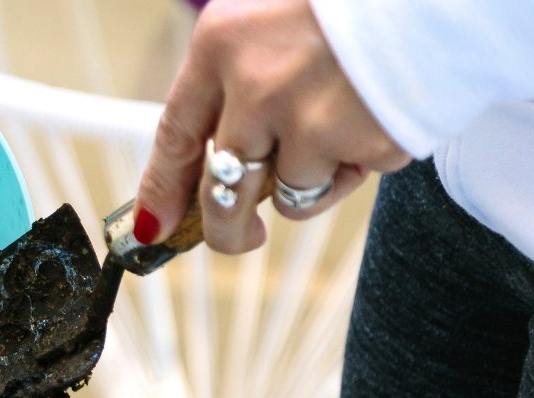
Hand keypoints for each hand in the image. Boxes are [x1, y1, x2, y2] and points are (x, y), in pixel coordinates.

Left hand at [133, 0, 409, 253]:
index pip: (174, 136)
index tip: (154, 227)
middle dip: (226, 229)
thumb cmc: (352, 3)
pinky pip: (347, 182)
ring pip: (288, 195)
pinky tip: (379, 114)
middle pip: (221, 190)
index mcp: (222, 44)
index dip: (161, 191)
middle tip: (241, 238)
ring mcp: (308, 117)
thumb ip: (235, 84)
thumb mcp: (268, 22)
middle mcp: (255, 85)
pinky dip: (362, 161)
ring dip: (310, 180)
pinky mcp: (363, 141)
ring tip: (343, 125)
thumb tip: (211, 170)